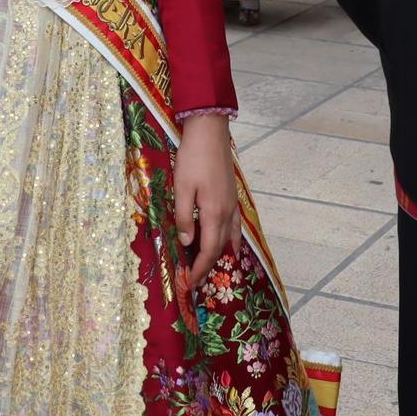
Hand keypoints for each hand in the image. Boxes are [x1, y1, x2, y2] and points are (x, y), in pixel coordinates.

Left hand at [174, 113, 241, 284]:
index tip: (190, 283)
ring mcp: (232, 204)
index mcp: (214, 212)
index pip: (208, 250)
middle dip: (207, 266)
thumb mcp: (181, 187)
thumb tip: (187, 242)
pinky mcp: (232, 196)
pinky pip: (235, 226)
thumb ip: (185, 216)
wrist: (210, 132)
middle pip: (219, 247)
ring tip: (208, 267)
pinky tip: (230, 244)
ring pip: (229, 238)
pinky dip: (231, 240)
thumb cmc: (193, 158)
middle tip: (195, 281)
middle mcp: (227, 212)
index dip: (199, 269)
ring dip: (219, 255)